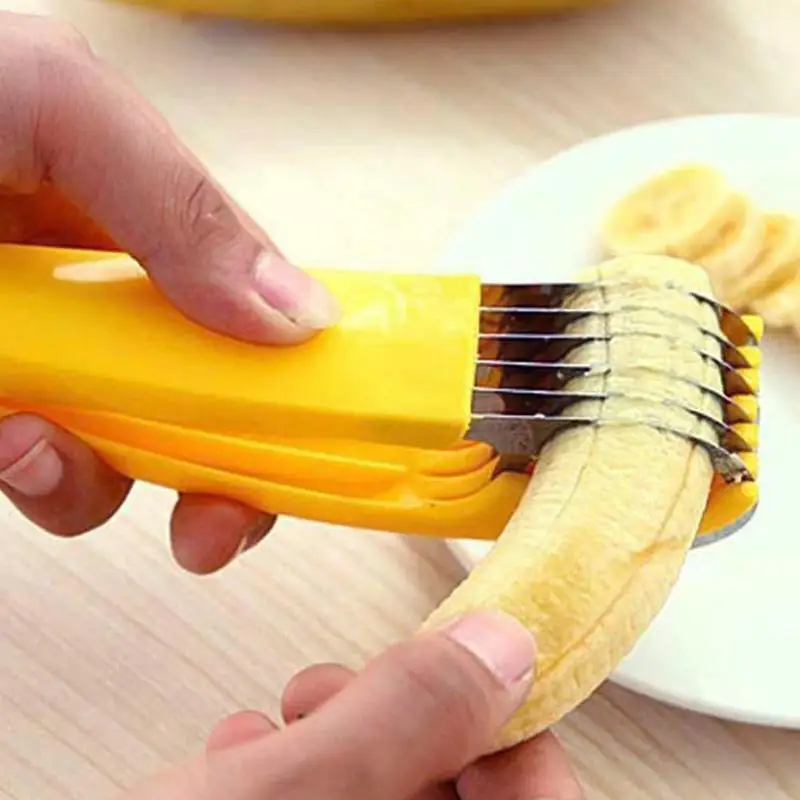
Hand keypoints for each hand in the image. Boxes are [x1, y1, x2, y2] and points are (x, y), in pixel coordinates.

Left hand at [0, 12, 339, 572]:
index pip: (246, 319)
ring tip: (30, 442)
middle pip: (189, 405)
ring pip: (101, 456)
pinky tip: (4, 437)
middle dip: (209, 475)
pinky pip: (28, 466)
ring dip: (87, 479)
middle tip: (207, 530)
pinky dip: (28, 470)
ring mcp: (32, 357)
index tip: (298, 451)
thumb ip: (181, 202)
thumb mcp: (55, 107)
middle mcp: (93, 297)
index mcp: (139, 224)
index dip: (279, 389)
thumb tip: (298, 317)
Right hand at [124, 612, 582, 799]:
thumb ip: (407, 720)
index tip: (462, 671)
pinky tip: (240, 761)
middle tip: (343, 688)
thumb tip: (505, 649)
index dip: (508, 733)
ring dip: (342, 746)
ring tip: (280, 717)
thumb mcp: (286, 798)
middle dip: (405, 726)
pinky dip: (294, 785)